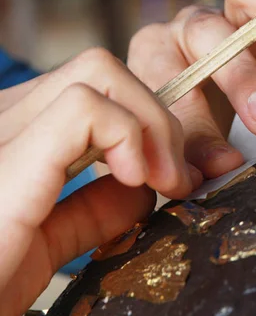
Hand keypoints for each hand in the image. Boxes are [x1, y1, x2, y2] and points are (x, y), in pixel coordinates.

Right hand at [0, 49, 196, 315]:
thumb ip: (91, 208)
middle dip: (160, 119)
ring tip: (162, 181)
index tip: (177, 175)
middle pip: (103, 73)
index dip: (146, 122)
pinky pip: (85, 107)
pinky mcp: (6, 159)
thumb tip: (144, 184)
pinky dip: (128, 135)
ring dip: (154, 124)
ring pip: (100, 72)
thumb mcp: (44, 242)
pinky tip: (136, 179)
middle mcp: (1, 120)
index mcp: (10, 137)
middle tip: (179, 178)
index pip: (93, 91)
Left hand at [128, 0, 255, 178]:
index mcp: (155, 59)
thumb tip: (223, 166)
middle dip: (241, 77)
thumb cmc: (208, 131)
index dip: (197, 126)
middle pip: (207, 33)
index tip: (226, 164)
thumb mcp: (194, 148)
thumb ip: (196, 155)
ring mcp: (234, 12)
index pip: (169, 83)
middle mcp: (190, 28)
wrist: (233, 115)